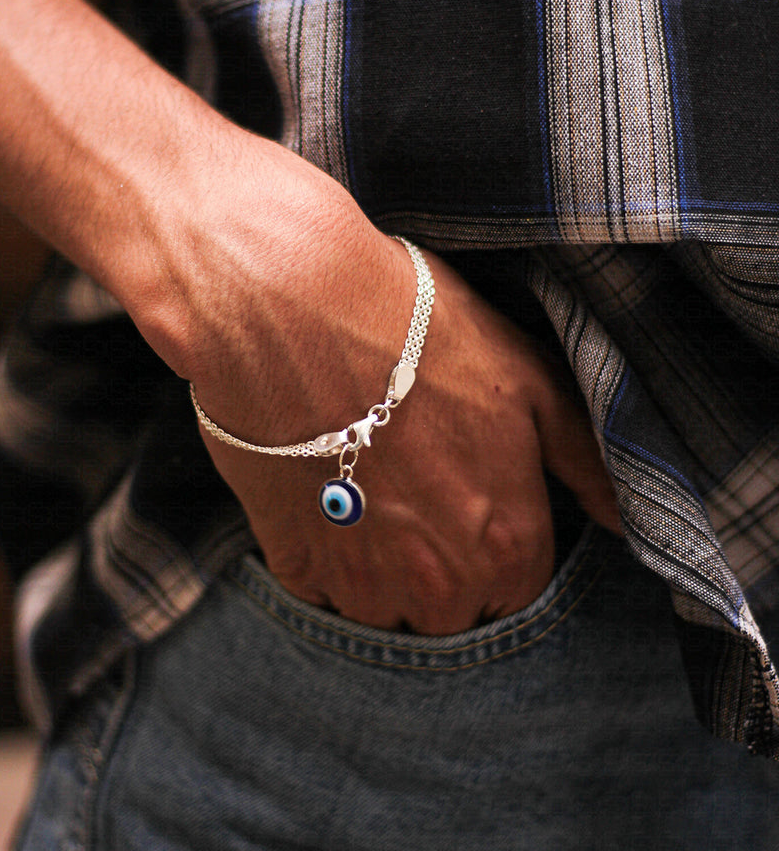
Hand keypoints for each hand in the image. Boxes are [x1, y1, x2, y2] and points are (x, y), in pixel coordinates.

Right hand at [158, 139, 619, 634]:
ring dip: (383, 564)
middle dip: (443, 563)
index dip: (498, 543)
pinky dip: (328, 551)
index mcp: (506, 547)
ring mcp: (358, 583)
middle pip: (452, 611)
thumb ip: (586, 463)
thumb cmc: (420, 334)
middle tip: (416, 481)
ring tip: (369, 481)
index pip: (519, 593)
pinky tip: (326, 485)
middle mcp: (437, 586)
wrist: (296, 306)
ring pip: (385, 609)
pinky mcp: (292, 565)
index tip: (471, 494)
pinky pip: (323, 589)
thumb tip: (625, 517)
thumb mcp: (529, 382)